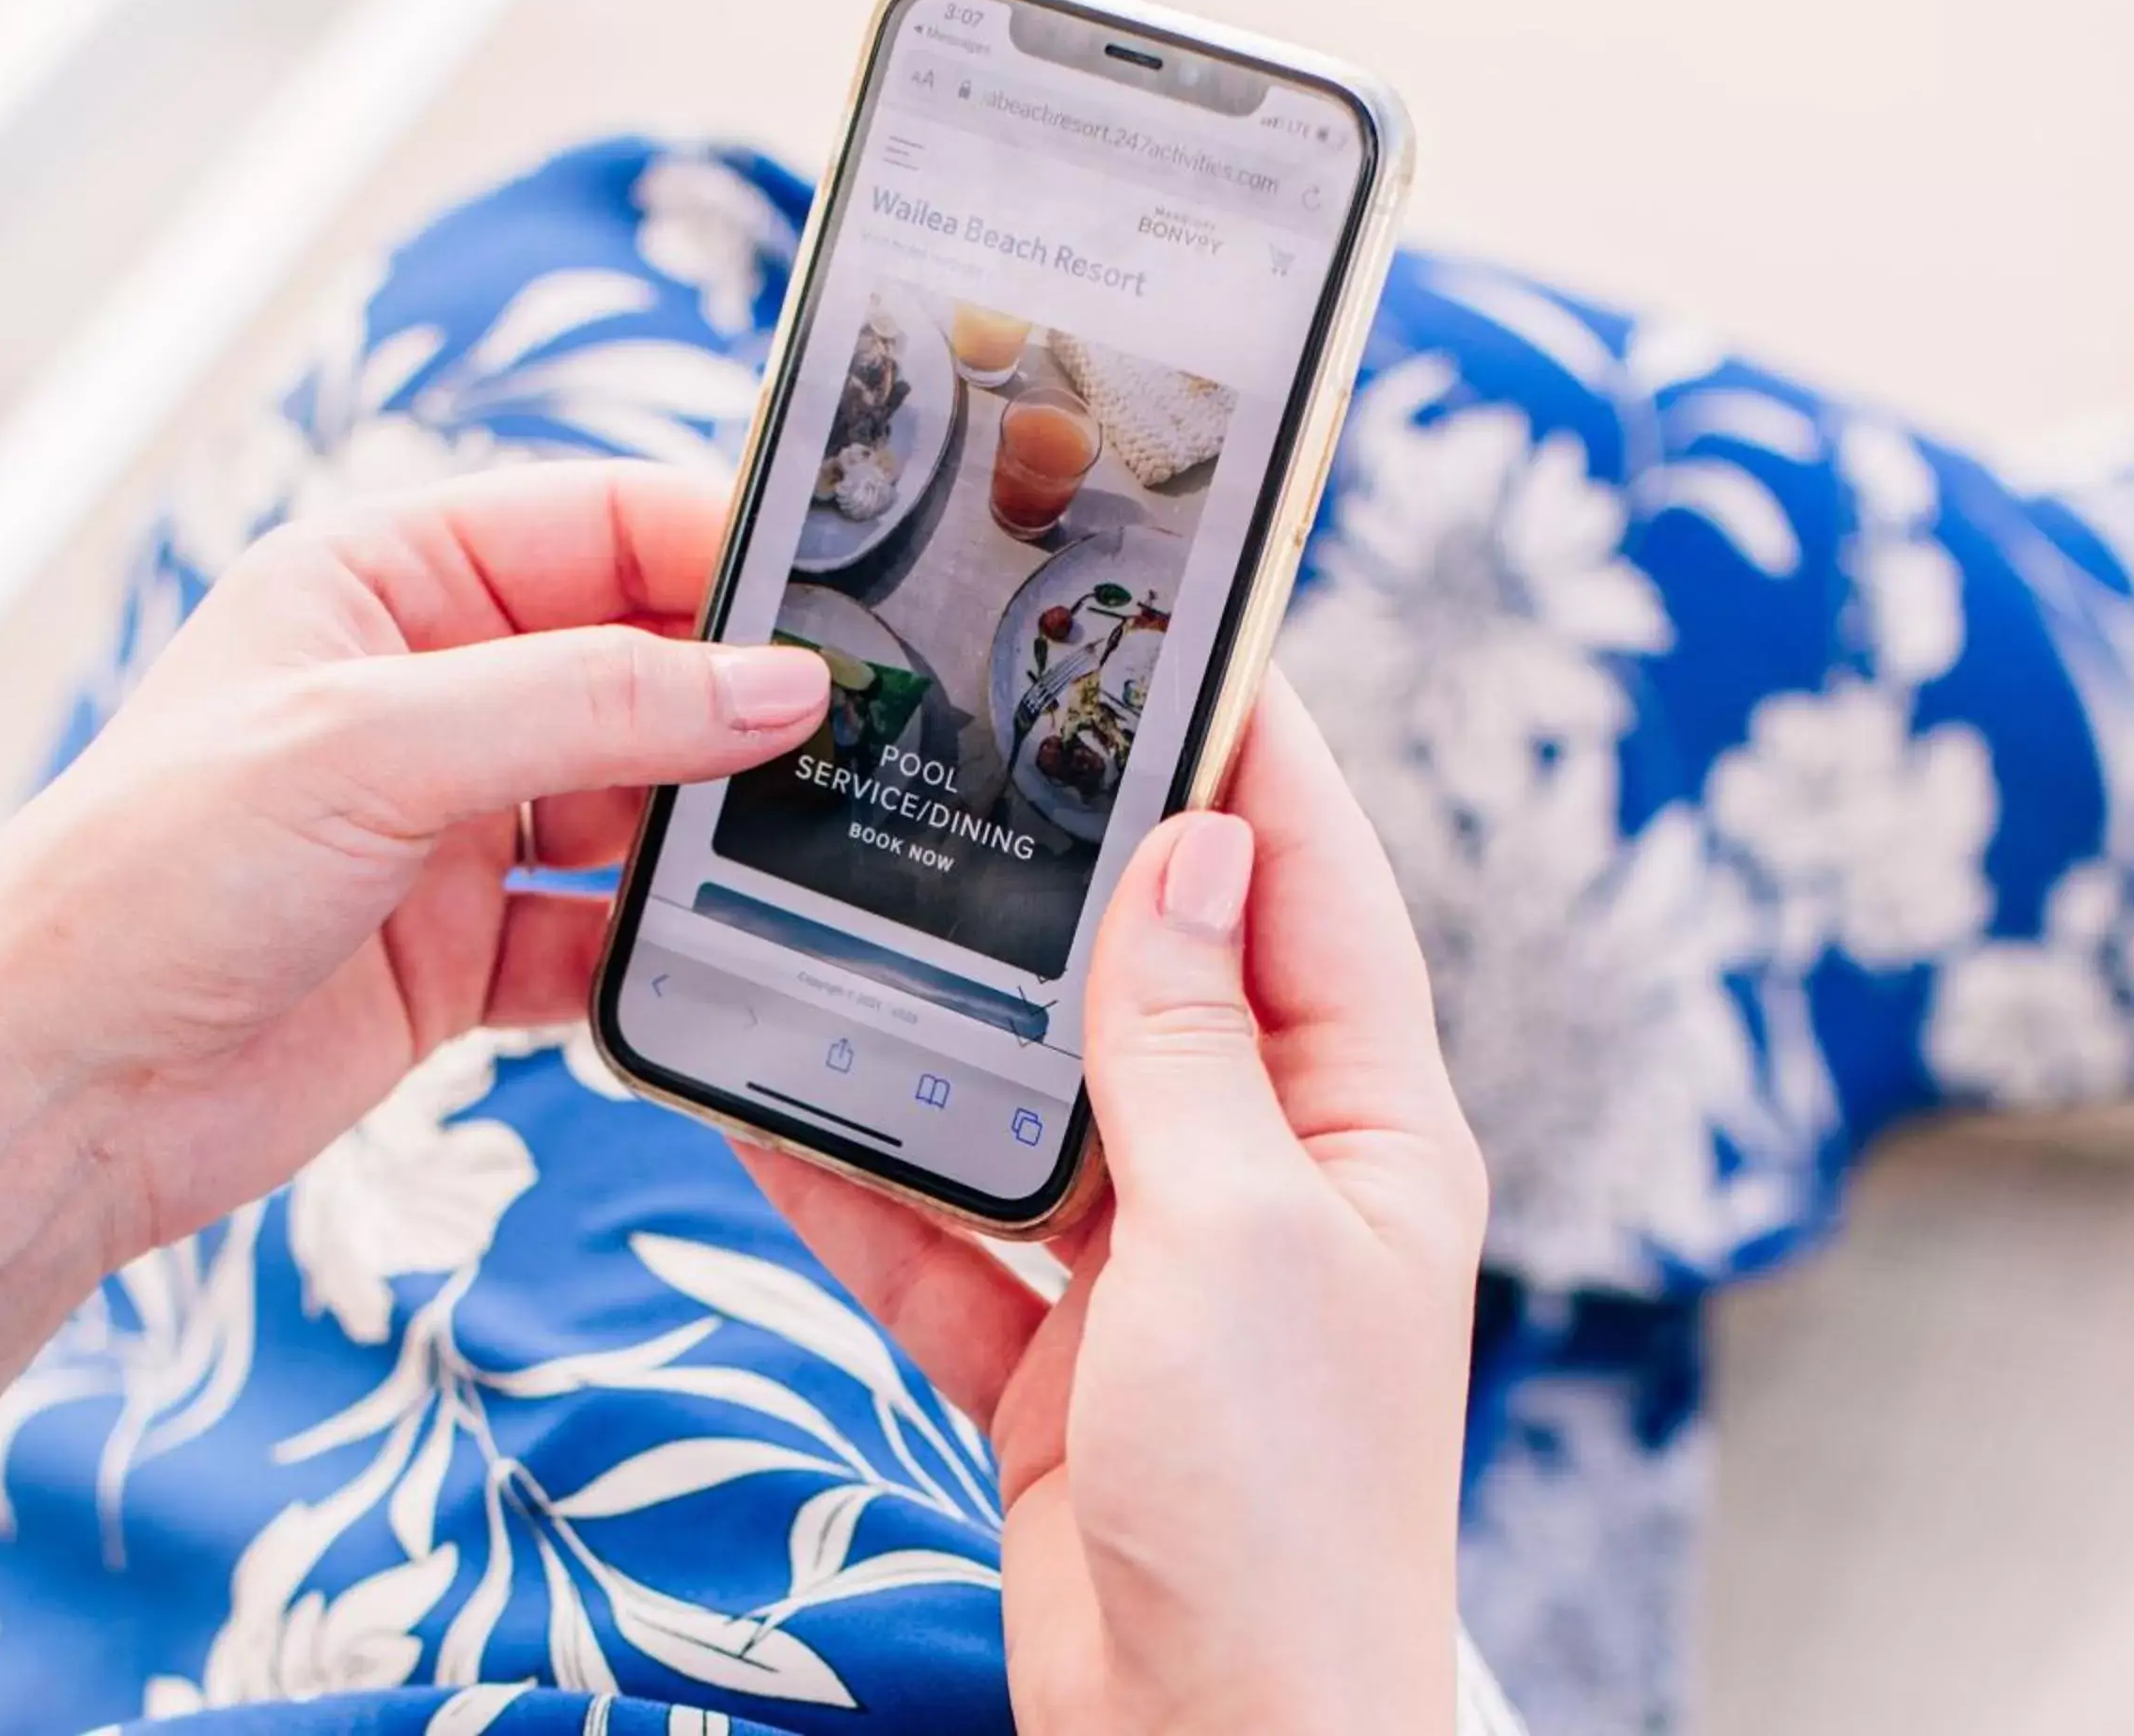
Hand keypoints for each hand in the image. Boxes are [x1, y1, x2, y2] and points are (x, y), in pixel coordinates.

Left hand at [0, 461, 828, 1268]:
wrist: (53, 1099)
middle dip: (732, 699)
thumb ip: (590, 705)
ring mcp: (446, 828)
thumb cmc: (147, 879)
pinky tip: (716, 961)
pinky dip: (658, 949)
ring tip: (811, 848)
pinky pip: (601, 932)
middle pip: (631, 663)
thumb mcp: (374, 747)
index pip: (591, 525)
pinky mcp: (461, 953)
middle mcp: (422, 694)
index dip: (717, 551)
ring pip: (632, 802)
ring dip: (707, 829)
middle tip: (860, 734)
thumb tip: (776, 686)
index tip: (838, 603)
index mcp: (379, 582)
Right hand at [741, 680, 1486, 1735]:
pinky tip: (769, 1110)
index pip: (1313, 885)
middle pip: (1161, 974)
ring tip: (846, 903)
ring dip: (939, 1023)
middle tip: (971, 739)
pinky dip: (860, 1178)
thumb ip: (1190, 1046)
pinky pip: (945, 1231)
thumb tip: (1191, 852)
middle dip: (1073, 870)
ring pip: (1035, 1096)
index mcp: (1365, 1124)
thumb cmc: (1279, 1507)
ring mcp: (1158, 1265)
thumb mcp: (1237, 1240)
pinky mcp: (1055, 1350)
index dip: (1254, 751)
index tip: (1179, 625)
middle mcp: (1268, 1175)